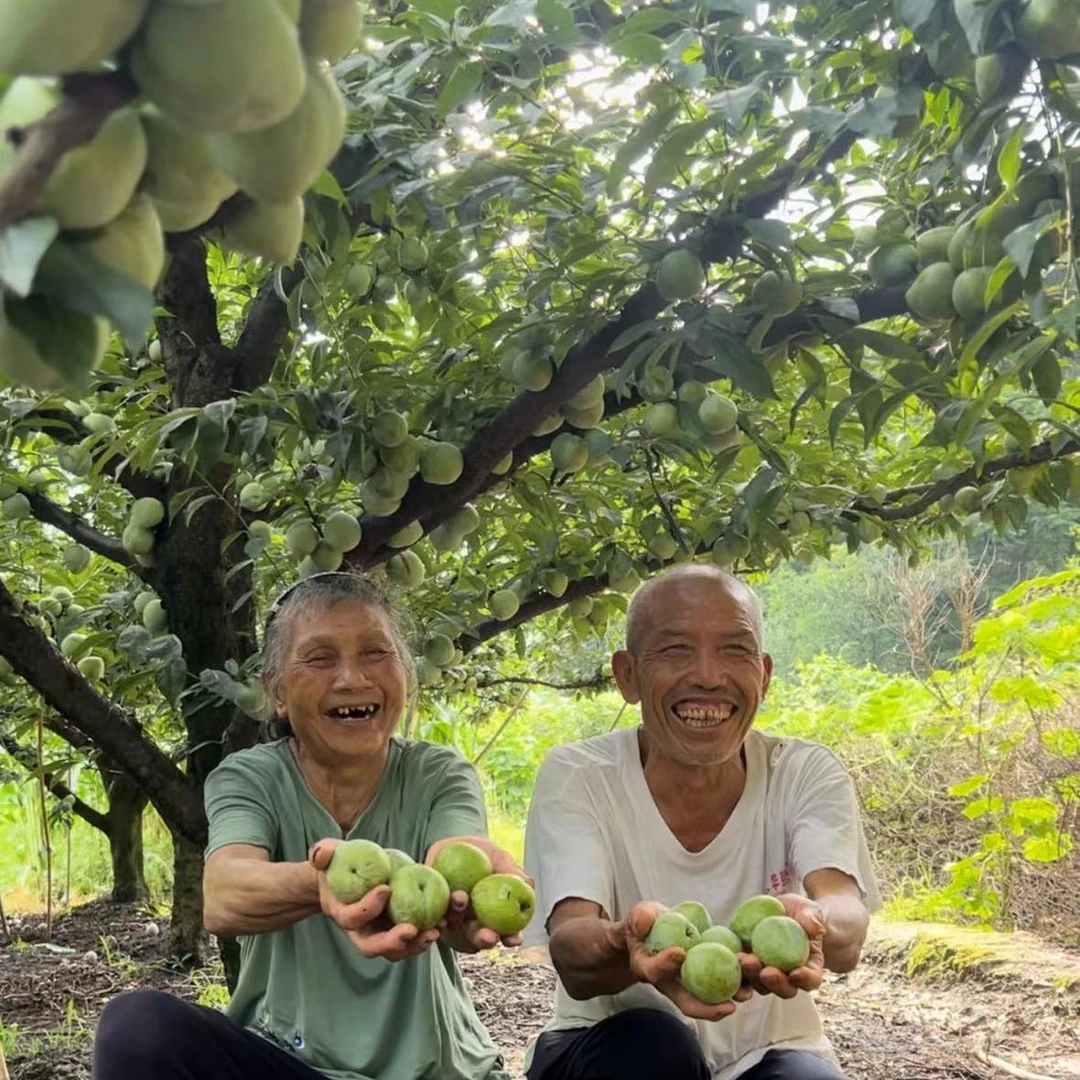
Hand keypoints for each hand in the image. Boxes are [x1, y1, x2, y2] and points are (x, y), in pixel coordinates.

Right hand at [309, 839, 438, 961]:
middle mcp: (360, 930)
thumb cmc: (338, 863)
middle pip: (373, 947)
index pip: (352, 917)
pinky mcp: (397, 929)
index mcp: (342, 913)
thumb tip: (320, 855)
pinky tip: (444, 922)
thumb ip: (322, 853)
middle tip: (412, 930)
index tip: (385, 888)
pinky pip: (411, 940)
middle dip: (392, 942)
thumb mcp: (328, 854)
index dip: (367, 907)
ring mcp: (379, 933)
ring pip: (395, 950)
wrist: (350, 875)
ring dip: (415, 945)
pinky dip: (427, 934)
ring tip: (434, 932)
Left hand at [425, 835, 532, 951]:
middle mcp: (475, 922)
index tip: (513, 938)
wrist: (453, 844)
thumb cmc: (483, 853)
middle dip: (486, 939)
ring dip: (460, 919)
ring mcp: (454, 920)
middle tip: (489, 936)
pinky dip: (437, 919)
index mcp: (495, 914)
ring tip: (461, 898)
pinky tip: (440, 915)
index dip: (512, 938)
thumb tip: (527, 885)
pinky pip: (435, 919)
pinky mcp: (435, 913)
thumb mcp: (499, 858)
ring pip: (457, 928)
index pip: (507, 932)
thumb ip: (511, 871)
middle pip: (481, 937)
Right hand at [624, 902, 748, 1020]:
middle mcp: (670, 984)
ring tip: (747, 993)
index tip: (680, 952)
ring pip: (708, 999)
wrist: (656, 930)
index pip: (654, 971)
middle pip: (687, 1002)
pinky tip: (754, 978)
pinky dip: (737, 983)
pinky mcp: (705, 977)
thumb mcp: (640, 914)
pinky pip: (721, 985)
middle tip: (729, 1005)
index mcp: (648, 968)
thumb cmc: (646, 922)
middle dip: (708, 1007)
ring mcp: (689, 983)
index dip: (665, 965)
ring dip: (729, 997)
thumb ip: (640, 917)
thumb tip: (643, 923)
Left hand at [739, 894, 825, 998]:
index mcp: (809, 966)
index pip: (811, 980)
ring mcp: (766, 972)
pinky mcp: (748, 964)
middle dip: (775, 983)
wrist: (781, 910)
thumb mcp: (809, 910)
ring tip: (744, 960)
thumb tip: (814, 927)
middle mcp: (788, 976)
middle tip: (766, 972)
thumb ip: (812, 918)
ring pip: (760, 984)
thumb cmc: (800, 912)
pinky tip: (730, 958)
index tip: (796, 973)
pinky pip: (741, 973)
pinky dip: (734, 970)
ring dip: (752, 977)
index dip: (805, 980)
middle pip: (784, 989)